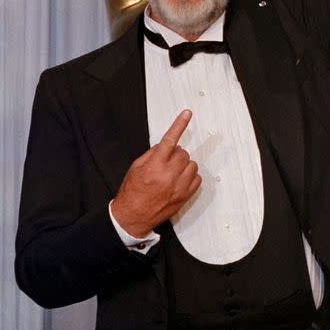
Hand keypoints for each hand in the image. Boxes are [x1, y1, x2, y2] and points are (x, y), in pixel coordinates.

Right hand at [111, 109, 200, 236]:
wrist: (133, 216)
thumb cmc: (132, 192)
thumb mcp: (136, 167)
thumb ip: (153, 153)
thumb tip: (168, 144)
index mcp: (154, 166)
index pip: (170, 140)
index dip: (179, 124)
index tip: (187, 114)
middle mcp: (168, 175)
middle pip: (183, 153)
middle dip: (176, 154)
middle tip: (166, 162)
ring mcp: (179, 187)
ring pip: (192, 164)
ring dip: (184, 165)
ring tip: (172, 172)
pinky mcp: (185, 196)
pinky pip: (197, 178)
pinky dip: (190, 176)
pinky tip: (179, 180)